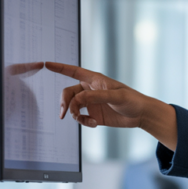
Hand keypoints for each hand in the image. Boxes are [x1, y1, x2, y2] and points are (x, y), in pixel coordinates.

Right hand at [44, 62, 177, 149]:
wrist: (141, 115)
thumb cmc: (132, 100)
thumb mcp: (116, 97)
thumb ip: (96, 96)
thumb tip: (78, 99)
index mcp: (95, 80)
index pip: (73, 71)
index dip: (60, 68)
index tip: (46, 64)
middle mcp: (90, 90)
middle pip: (68, 93)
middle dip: (65, 103)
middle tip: (65, 113)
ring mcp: (91, 103)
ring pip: (72, 107)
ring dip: (74, 114)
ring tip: (84, 120)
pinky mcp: (93, 115)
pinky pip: (80, 118)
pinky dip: (83, 122)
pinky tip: (93, 124)